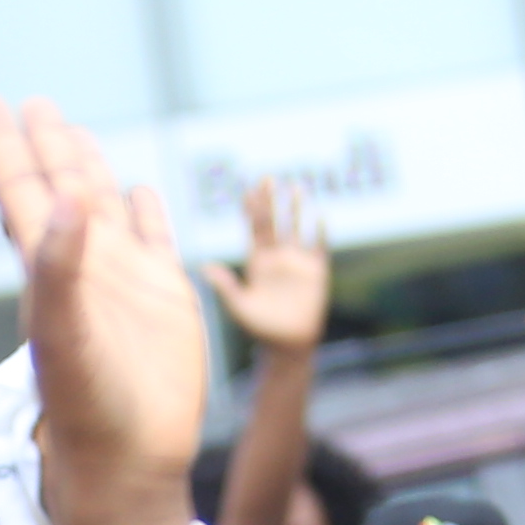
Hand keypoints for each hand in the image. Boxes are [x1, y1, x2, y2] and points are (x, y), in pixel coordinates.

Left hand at [0, 97, 208, 520]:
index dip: (3, 145)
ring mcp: (125, 279)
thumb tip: (65, 194)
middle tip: (30, 103)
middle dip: (44, 144)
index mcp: (46, 268)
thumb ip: (57, 265)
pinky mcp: (166, 296)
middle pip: (57, 187)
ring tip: (73, 130)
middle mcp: (82, 266)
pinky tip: (139, 189)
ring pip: (103, 206)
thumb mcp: (59, 333)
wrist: (130, 462)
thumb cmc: (84, 408)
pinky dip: (145, 208)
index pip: (17, 190)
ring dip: (88, 168)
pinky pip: (154, 237)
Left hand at [198, 175, 332, 355]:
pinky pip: (318, 247)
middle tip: (269, 179)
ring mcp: (297, 263)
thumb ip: (226, 286)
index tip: (249, 190)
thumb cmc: (261, 329)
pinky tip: (319, 216)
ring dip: (297, 209)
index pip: (255, 229)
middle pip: (275, 222)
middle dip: (272, 201)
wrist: (287, 346)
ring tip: (297, 187)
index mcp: (258, 262)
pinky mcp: (316, 273)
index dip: (252, 209)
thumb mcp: (240, 307)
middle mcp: (277, 257)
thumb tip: (205, 267)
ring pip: (297, 228)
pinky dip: (319, 233)